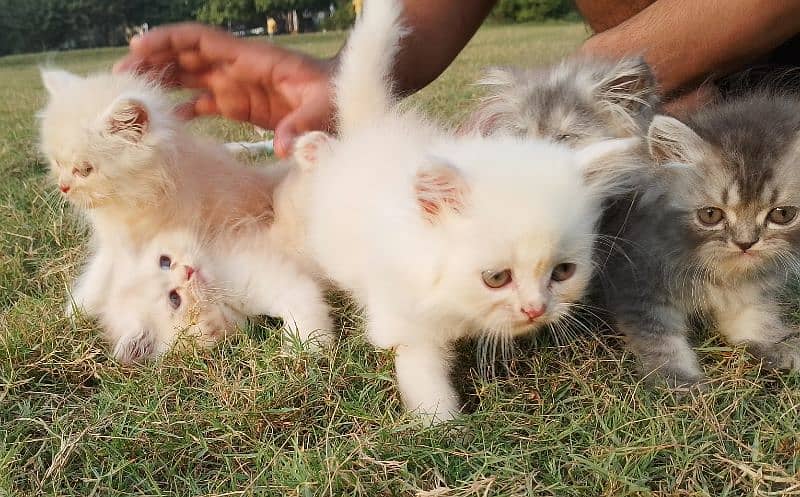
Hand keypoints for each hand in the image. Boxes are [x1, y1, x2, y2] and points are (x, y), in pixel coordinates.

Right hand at [114, 23, 335, 156]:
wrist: (343, 104)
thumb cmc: (334, 98)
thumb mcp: (322, 109)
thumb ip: (303, 125)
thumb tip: (284, 147)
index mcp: (252, 60)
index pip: (201, 40)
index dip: (168, 40)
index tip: (138, 47)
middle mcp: (237, 69)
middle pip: (186, 57)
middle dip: (153, 61)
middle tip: (119, 77)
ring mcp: (237, 87)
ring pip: (190, 77)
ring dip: (162, 82)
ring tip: (131, 97)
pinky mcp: (241, 106)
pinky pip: (204, 103)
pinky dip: (183, 109)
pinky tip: (165, 123)